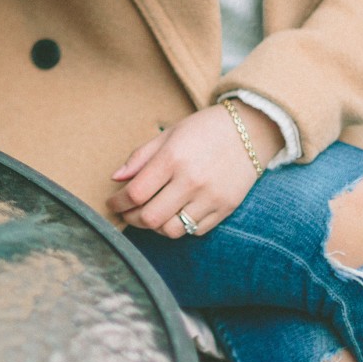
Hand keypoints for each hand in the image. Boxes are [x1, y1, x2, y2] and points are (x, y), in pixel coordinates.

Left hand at [106, 103, 283, 236]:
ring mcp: (210, 197)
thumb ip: (140, 157)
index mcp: (172, 159)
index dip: (117, 203)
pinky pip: (195, 231)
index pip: (135, 193)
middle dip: (131, 218)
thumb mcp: (168, 134)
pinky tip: (175, 214)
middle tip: (127, 212)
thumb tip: (116, 179)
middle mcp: (191, 181)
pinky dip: (181, 227)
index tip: (112, 203)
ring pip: (172, 230)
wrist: (251, 131)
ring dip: (155, 227)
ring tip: (151, 215)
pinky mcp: (226, 208)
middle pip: (150, 217)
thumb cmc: (204, 130)